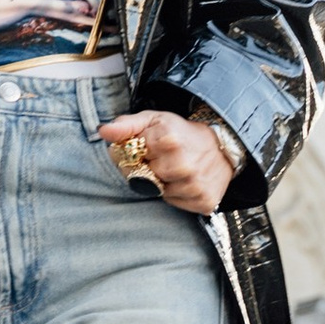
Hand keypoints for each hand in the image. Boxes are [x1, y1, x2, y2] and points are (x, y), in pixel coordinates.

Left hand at [97, 108, 235, 215]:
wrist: (221, 147)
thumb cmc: (182, 133)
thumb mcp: (153, 120)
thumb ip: (126, 125)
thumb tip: (103, 131)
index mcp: (168, 140)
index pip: (131, 158)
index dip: (135, 154)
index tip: (146, 148)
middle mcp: (182, 165)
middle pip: (143, 178)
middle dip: (148, 170)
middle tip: (162, 160)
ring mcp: (194, 185)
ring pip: (159, 192)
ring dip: (162, 183)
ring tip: (175, 169)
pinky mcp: (204, 202)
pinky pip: (175, 203)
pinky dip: (176, 195)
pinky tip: (185, 181)